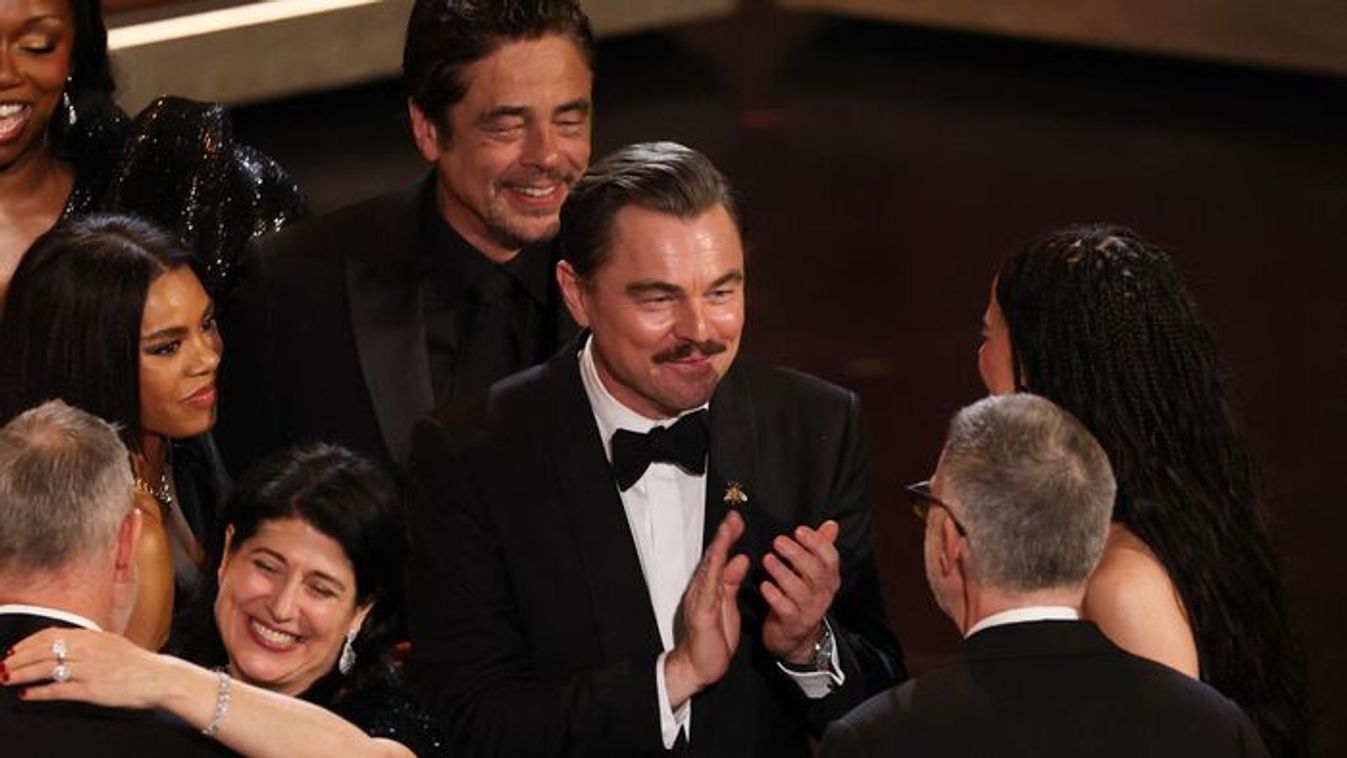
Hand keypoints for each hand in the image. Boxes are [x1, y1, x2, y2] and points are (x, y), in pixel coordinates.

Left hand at [1, 627, 173, 708]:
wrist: (159, 678)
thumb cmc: (137, 664)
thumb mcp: (112, 643)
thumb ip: (88, 643)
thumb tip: (63, 645)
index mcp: (93, 636)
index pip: (51, 634)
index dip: (28, 642)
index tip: (15, 650)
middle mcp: (88, 650)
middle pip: (43, 650)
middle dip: (18, 659)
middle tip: (4, 667)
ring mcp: (89, 669)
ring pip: (46, 668)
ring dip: (22, 674)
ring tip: (7, 679)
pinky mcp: (91, 689)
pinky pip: (58, 690)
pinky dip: (39, 692)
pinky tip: (28, 694)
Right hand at [664, 510, 749, 708]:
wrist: (698, 666)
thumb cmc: (713, 638)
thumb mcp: (728, 605)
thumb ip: (732, 581)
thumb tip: (741, 558)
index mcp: (711, 587)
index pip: (720, 558)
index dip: (728, 538)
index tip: (737, 520)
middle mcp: (702, 589)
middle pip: (713, 557)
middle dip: (724, 535)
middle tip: (734, 517)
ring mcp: (700, 600)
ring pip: (710, 569)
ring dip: (719, 548)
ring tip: (727, 530)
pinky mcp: (702, 613)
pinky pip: (708, 589)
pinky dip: (714, 573)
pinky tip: (719, 560)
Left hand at [761, 519, 840, 663]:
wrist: (794, 636)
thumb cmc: (800, 597)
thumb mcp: (812, 572)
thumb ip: (821, 548)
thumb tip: (832, 524)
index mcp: (829, 579)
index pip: (830, 558)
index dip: (816, 542)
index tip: (799, 530)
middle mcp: (823, 594)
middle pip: (815, 572)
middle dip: (797, 554)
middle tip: (777, 541)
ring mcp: (810, 611)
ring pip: (799, 590)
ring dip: (782, 572)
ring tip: (767, 559)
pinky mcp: (794, 623)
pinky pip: (785, 608)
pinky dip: (774, 596)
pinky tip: (764, 585)